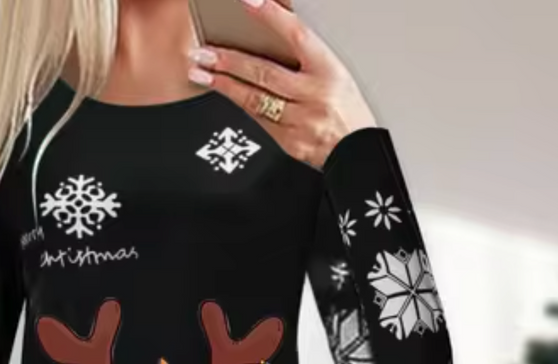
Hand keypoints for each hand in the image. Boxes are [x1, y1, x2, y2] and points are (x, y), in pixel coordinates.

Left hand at [186, 0, 377, 169]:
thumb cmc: (345, 108)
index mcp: (328, 69)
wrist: (357, 154)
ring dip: (224, 84)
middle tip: (204, 51)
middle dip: (230, 60)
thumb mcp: (334, 72)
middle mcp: (313, 94)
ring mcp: (300, 121)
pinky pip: (257, 121)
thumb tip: (270, 28)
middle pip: (265, 72)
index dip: (271, 15)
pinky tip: (221, 93)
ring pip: (254, 100)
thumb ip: (303, 55)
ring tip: (200, 72)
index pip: (296, 35)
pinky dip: (237, 105)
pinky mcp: (289, 142)